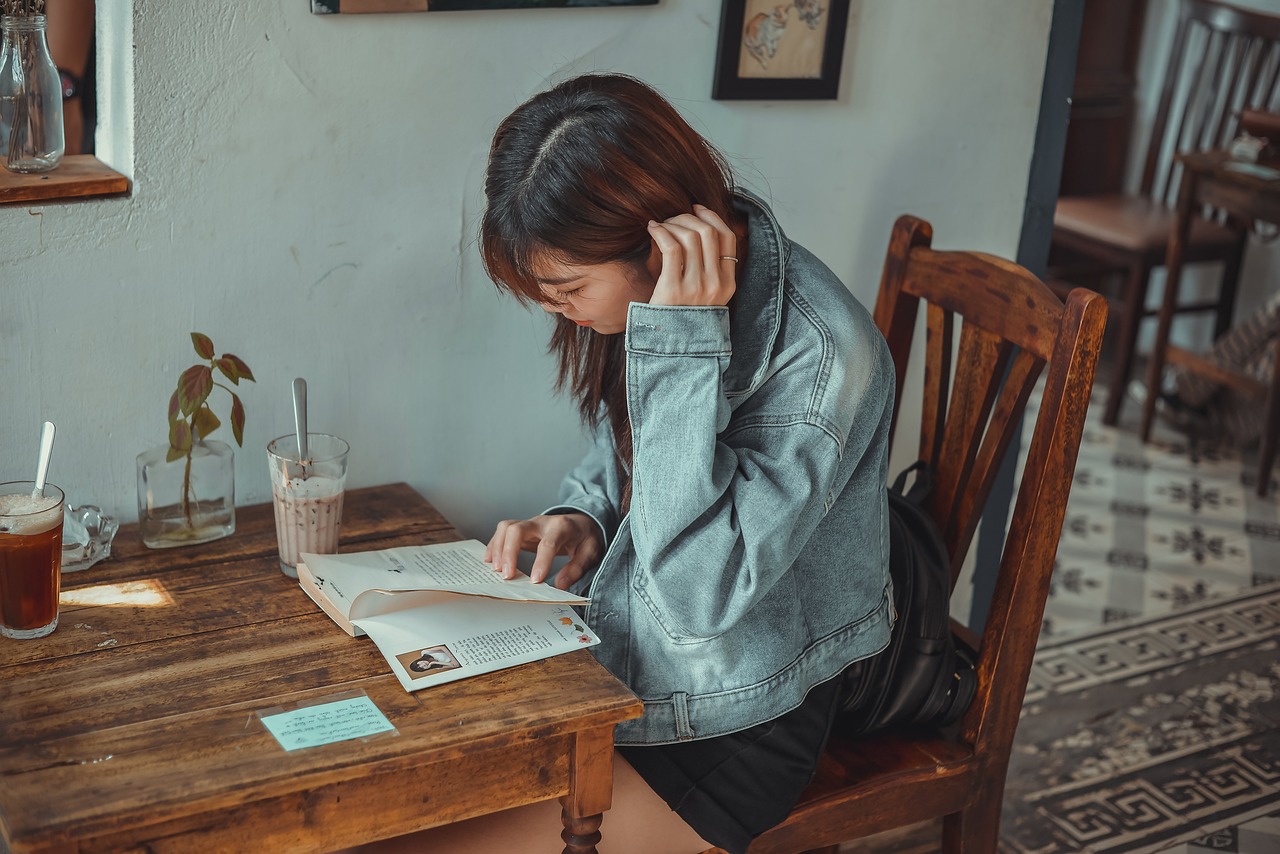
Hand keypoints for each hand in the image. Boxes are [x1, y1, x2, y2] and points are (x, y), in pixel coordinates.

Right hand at [484, 513, 603, 589]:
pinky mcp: (522, 528)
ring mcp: (530, 523)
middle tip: (507, 576)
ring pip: (506, 528)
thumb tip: (560, 585)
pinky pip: (502, 531)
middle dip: (509, 552)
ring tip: (496, 570)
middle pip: (517, 529)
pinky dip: (494, 545)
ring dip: (498, 548)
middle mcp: (542, 522)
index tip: (535, 581)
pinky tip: (490, 560)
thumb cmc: (585, 538)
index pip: (548, 543)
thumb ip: (576, 568)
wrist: (582, 522)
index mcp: (562, 527)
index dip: (541, 562)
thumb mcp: (591, 552)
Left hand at [647, 204, 737, 306]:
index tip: (696, 209)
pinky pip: (670, 247)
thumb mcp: (705, 296)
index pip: (727, 238)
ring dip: (672, 223)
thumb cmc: (682, 316)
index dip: (712, 217)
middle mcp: (715, 284)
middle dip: (688, 217)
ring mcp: (696, 288)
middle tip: (672, 218)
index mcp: (727, 284)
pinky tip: (651, 229)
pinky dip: (660, 232)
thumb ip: (708, 269)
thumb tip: (698, 229)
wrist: (670, 348)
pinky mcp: (673, 290)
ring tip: (660, 225)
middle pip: (708, 232)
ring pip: (690, 236)